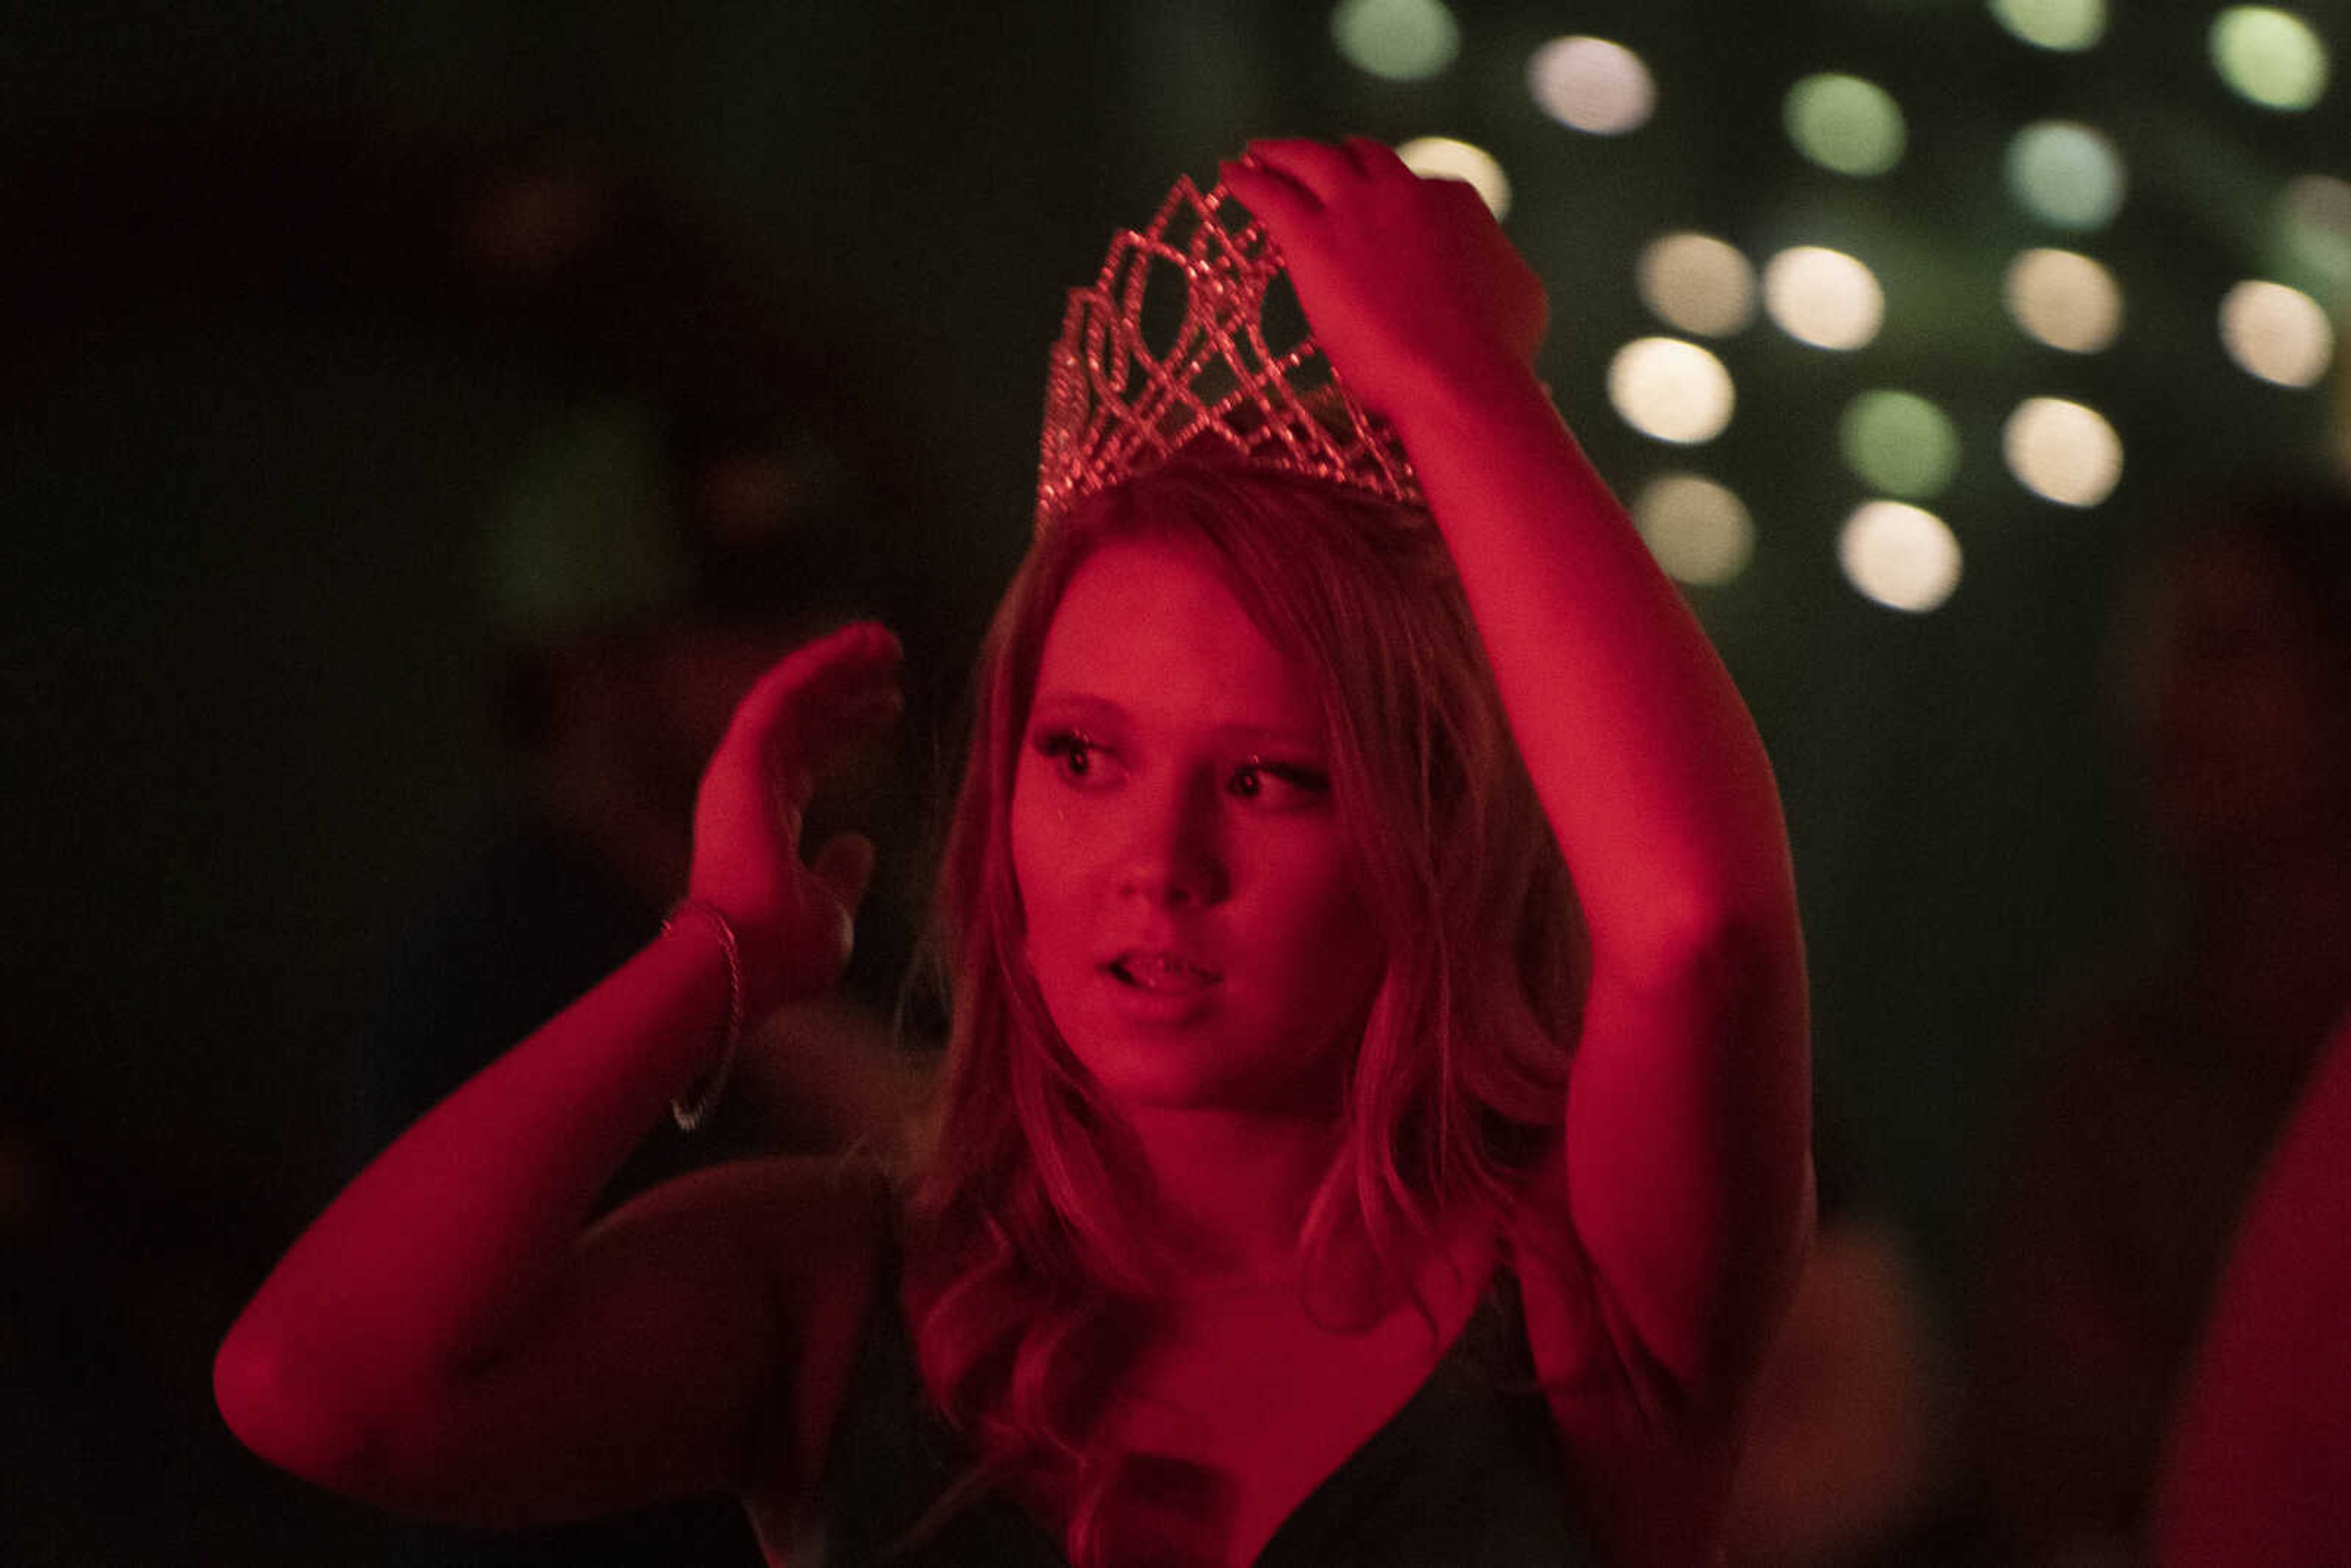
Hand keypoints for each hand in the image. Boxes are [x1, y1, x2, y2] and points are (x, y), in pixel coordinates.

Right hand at [687, 621, 902, 1013]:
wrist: (741, 965)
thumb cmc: (781, 954)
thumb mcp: (831, 912)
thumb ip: (841, 876)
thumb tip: (859, 844)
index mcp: (767, 820)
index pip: (809, 756)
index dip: (848, 723)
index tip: (891, 700)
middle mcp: (749, 789)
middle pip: (802, 718)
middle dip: (846, 680)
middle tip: (890, 649)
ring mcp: (740, 773)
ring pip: (791, 697)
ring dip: (835, 661)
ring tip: (883, 636)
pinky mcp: (739, 763)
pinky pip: (778, 698)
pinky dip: (815, 668)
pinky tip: (851, 648)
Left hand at [1218, 137, 1547, 417]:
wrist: (1460, 376)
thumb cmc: (1498, 355)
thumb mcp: (1521, 297)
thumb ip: (1498, 270)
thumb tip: (1496, 274)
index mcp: (1454, 201)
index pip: (1418, 187)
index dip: (1394, 197)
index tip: (1380, 210)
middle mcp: (1405, 191)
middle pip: (1363, 159)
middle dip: (1338, 156)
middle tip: (1313, 162)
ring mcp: (1358, 210)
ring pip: (1312, 161)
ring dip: (1284, 153)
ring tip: (1260, 155)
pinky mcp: (1314, 239)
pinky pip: (1270, 195)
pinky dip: (1248, 181)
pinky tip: (1230, 176)